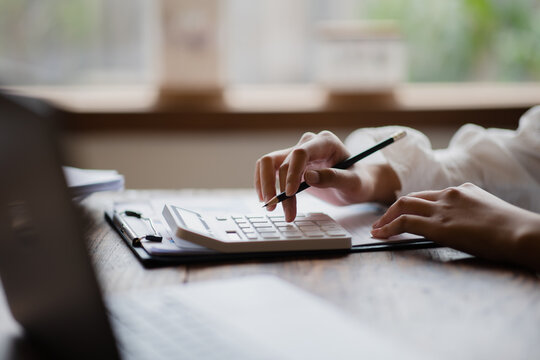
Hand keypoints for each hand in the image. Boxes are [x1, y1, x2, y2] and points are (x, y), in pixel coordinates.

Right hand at [254, 131, 399, 221]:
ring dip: (266, 185)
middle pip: (283, 161)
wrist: (357, 183)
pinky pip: (269, 170)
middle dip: (280, 188)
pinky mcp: (290, 164)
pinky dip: (264, 184)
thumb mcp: (353, 182)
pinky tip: (267, 199)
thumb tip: (308, 177)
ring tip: (271, 207)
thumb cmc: (359, 181)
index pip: (300, 153)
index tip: (290, 194)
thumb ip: (333, 178)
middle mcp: (308, 143)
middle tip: (283, 212)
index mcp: (326, 142)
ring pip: (269, 163)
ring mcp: (297, 152)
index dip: (292, 173)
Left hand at [371, 183, 539, 270]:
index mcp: (463, 190)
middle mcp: (449, 195)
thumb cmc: (514, 231)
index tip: (402, 213)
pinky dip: (388, 228)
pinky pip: (404, 223)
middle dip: (392, 209)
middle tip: (381, 221)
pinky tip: (380, 235)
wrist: (522, 233)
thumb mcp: (490, 214)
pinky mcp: (438, 225)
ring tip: (376, 229)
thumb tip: (464, 228)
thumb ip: (472, 215)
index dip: (412, 205)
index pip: (429, 195)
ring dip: (385, 218)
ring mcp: (442, 209)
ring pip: (403, 206)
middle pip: (411, 198)